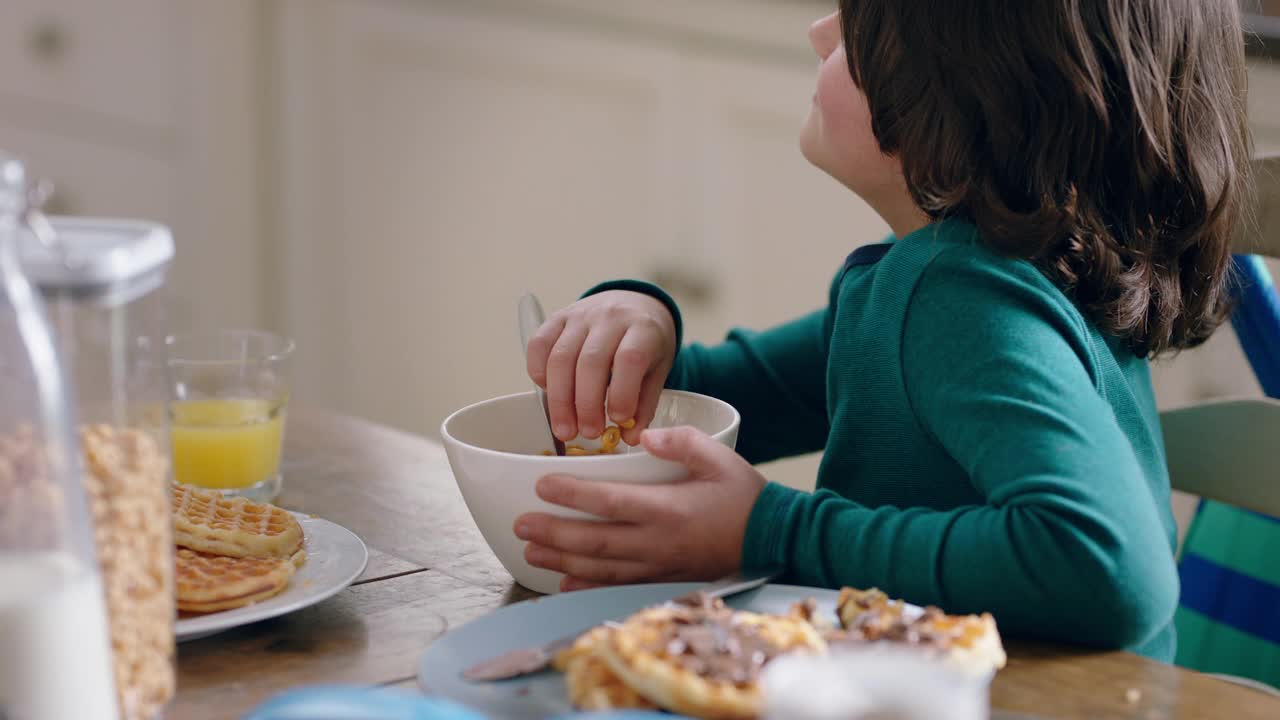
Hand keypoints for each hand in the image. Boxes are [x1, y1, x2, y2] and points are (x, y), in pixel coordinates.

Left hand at [513, 426, 766, 591]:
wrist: (775, 539)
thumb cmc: (746, 496)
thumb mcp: (720, 456)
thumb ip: (682, 441)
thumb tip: (644, 434)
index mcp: (669, 508)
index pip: (609, 502)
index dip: (571, 495)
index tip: (542, 485)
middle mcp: (658, 542)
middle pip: (594, 541)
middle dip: (553, 533)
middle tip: (521, 524)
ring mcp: (659, 566)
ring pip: (600, 567)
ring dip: (562, 560)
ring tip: (530, 549)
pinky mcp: (663, 579)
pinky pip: (618, 586)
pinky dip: (588, 586)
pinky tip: (564, 582)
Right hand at [526, 290, 676, 442]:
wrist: (634, 303)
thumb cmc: (646, 342)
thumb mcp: (657, 370)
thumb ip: (644, 404)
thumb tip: (629, 437)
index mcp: (643, 329)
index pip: (629, 359)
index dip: (621, 392)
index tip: (618, 420)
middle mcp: (610, 317)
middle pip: (590, 361)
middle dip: (586, 404)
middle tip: (587, 433)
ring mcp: (581, 315)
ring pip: (560, 357)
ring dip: (560, 399)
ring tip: (565, 429)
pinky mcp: (558, 317)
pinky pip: (539, 344)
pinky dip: (538, 373)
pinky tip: (548, 394)